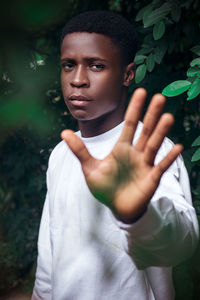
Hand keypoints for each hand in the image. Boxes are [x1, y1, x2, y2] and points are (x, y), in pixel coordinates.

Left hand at [61, 88, 182, 222]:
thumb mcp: (89, 168)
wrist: (117, 207)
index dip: (134, 109)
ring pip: (154, 145)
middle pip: (145, 131)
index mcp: (121, 148)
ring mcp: (145, 165)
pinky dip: (169, 158)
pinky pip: (161, 166)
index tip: (140, 92)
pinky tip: (178, 148)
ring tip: (167, 117)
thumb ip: (80, 150)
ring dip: (160, 132)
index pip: (129, 125)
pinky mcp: (152, 178)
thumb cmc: (105, 187)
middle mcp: (135, 153)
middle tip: (159, 97)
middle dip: (151, 115)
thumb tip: (63, 132)